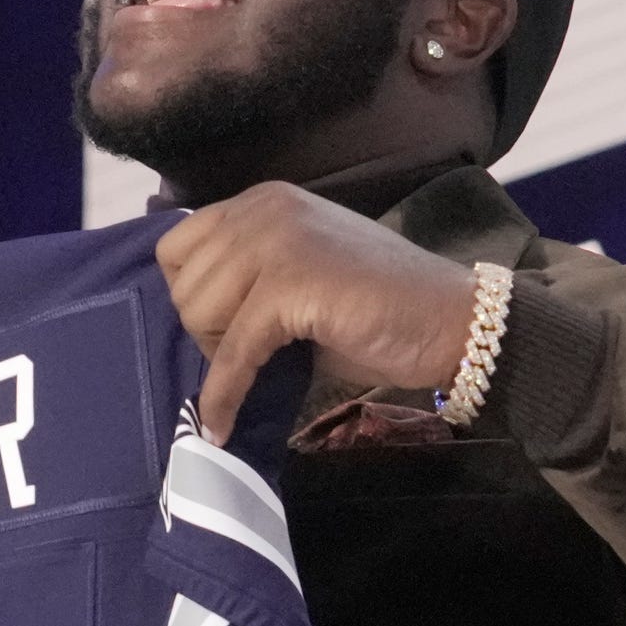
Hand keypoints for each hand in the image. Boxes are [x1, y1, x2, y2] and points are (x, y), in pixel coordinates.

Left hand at [155, 186, 481, 441]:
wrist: (448, 321)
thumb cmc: (376, 309)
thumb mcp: (298, 275)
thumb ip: (247, 277)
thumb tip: (189, 316)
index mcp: (262, 201)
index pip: (176, 247)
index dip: (191, 297)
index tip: (222, 330)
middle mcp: (265, 209)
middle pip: (181, 282)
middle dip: (204, 331)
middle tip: (250, 356)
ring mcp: (278, 240)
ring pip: (197, 311)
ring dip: (217, 356)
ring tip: (260, 368)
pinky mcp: (292, 284)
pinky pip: (232, 351)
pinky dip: (224, 395)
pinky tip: (223, 425)